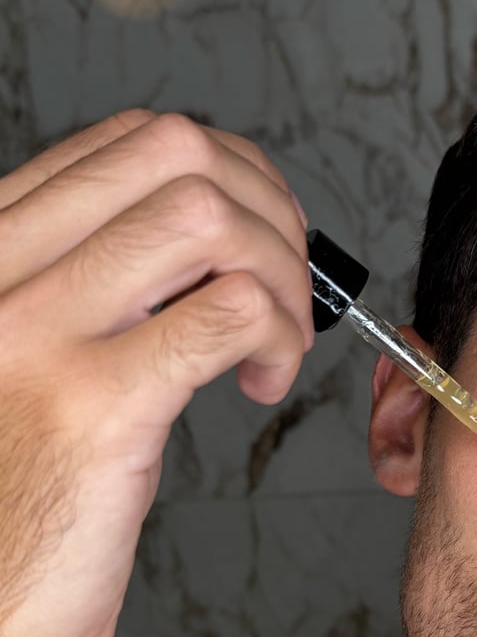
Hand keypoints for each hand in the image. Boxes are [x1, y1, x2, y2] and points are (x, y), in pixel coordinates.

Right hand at [0, 110, 310, 636]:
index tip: (266, 233)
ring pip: (207, 219)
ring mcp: (42, 332)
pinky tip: (264, 382)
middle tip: (288, 285)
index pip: (128, 142)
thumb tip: (212, 239)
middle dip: (268, 208)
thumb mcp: (50, 360)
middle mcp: (4, 275)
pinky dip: (277, 336)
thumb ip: (104, 285)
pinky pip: (225, 312)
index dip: (230, 171)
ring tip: (278, 344)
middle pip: (175, 154)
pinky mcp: (95, 404)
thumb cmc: (35, 494)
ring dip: (278, 273)